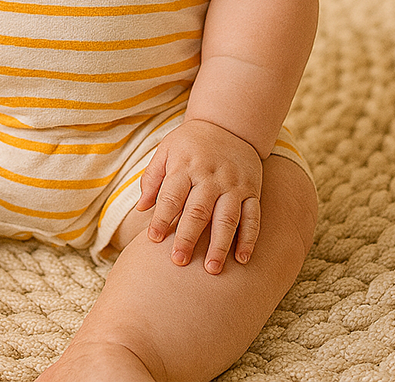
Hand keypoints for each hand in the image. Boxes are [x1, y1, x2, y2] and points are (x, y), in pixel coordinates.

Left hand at [136, 119, 262, 272]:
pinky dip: (249, 238)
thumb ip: (152, 178)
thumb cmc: (190, 143)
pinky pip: (253, 216)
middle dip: (188, 237)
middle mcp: (210, 176)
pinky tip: (242, 259)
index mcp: (185, 166)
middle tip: (179, 262)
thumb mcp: (166, 150)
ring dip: (219, 245)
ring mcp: (233, 184)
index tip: (153, 239)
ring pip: (227, 218)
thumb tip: (141, 209)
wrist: (228, 124)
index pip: (171, 195)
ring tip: (212, 269)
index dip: (162, 218)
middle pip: (198, 210)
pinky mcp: (252, 190)